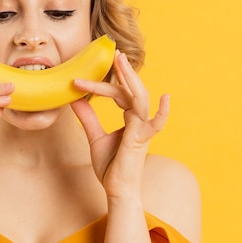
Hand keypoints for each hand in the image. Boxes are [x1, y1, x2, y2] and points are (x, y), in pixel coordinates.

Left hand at [71, 50, 168, 197]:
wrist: (116, 190)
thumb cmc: (110, 166)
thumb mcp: (95, 137)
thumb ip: (88, 119)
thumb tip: (74, 100)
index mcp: (130, 118)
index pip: (118, 94)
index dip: (99, 86)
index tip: (77, 81)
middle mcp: (138, 120)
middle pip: (130, 91)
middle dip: (123, 71)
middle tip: (114, 52)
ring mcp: (142, 129)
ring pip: (138, 98)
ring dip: (130, 79)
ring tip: (121, 61)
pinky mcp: (141, 139)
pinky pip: (155, 124)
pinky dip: (163, 113)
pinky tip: (166, 99)